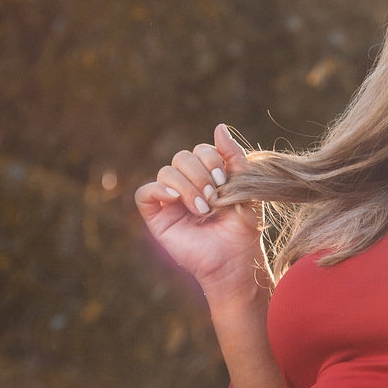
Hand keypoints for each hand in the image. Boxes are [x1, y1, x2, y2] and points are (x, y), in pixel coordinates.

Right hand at [134, 123, 265, 303]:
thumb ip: (234, 156)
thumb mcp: (244, 186)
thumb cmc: (242, 226)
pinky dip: (158, 191)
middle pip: (181, 157)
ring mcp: (169, 201)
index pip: (200, 150)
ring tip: (202, 208)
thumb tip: (219, 127)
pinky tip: (177, 200)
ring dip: (186, 186)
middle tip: (213, 196)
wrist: (235, 260)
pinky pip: (144, 193)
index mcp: (206, 175)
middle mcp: (185, 185)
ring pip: (165, 172)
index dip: (211, 159)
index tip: (224, 181)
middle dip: (199, 173)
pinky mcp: (156, 217)